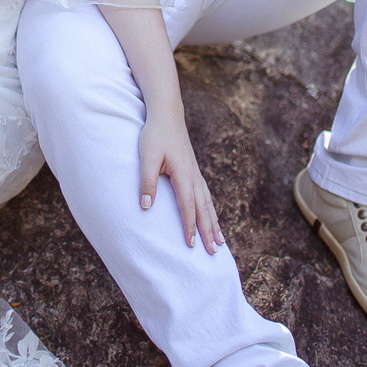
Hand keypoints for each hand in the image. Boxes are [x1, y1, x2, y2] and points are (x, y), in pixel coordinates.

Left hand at [138, 114, 223, 252]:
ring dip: (214, 223)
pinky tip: (211, 216)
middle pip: (204, 209)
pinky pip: (205, 195)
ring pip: (208, 203)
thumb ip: (147, 181)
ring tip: (220, 241)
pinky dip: (210, 210)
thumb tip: (146, 207)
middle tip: (215, 252)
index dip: (190, 226)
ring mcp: (195, 173)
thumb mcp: (147, 157)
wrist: (166, 114)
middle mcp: (194, 176)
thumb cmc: (155, 134)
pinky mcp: (193, 170)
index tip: (191, 245)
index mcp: (183, 174)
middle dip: (209, 231)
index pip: (188, 206)